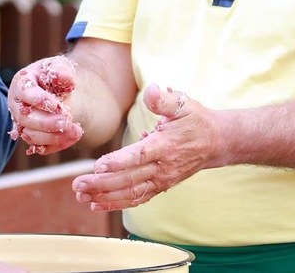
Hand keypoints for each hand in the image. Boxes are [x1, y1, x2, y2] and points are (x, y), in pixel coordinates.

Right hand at [6, 56, 84, 154]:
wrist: (62, 92)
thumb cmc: (57, 76)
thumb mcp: (60, 65)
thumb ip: (61, 68)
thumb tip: (64, 77)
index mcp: (21, 84)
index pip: (24, 93)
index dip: (38, 100)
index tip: (56, 105)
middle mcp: (18, 106)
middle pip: (24, 119)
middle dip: (46, 122)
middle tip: (67, 121)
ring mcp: (23, 124)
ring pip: (31, 136)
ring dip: (53, 136)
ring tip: (76, 131)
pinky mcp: (33, 137)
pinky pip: (41, 148)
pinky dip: (58, 144)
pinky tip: (74, 136)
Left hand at [71, 83, 219, 210]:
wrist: (216, 142)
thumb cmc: (195, 120)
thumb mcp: (183, 104)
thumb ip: (164, 99)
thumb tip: (152, 90)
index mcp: (166, 145)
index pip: (140, 155)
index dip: (119, 162)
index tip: (99, 165)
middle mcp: (164, 167)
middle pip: (130, 178)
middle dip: (102, 183)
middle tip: (78, 184)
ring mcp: (163, 180)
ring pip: (131, 193)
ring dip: (105, 196)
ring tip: (81, 195)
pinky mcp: (161, 187)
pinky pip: (137, 198)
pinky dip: (117, 203)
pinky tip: (96, 204)